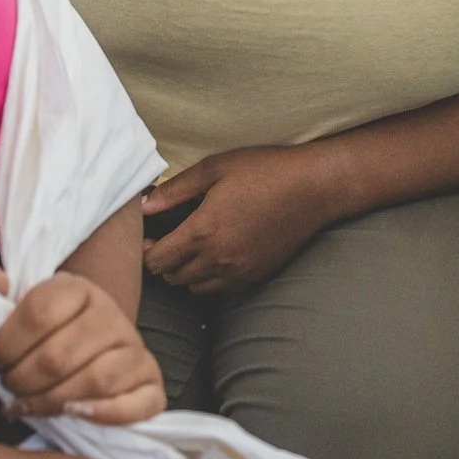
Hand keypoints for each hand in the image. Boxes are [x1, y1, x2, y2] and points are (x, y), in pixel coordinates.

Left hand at [0, 269, 164, 424]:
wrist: (98, 345)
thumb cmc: (53, 332)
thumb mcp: (28, 309)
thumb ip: (4, 297)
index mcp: (79, 289)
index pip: (39, 313)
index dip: (6, 344)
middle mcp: (112, 315)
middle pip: (60, 356)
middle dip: (23, 380)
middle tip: (9, 389)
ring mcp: (135, 350)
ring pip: (96, 380)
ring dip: (52, 402)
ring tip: (28, 406)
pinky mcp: (151, 383)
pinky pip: (137, 403)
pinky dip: (107, 414)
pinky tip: (75, 415)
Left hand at [140, 146, 344, 295]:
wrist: (314, 188)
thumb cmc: (265, 171)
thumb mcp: (215, 169)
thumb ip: (175, 189)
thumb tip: (144, 205)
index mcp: (203, 232)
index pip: (156, 261)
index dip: (146, 250)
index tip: (150, 235)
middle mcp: (218, 259)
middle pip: (172, 277)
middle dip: (165, 260)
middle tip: (169, 238)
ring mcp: (239, 272)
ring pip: (195, 287)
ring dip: (187, 272)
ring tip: (194, 246)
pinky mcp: (256, 276)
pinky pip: (221, 289)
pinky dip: (212, 277)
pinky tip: (219, 253)